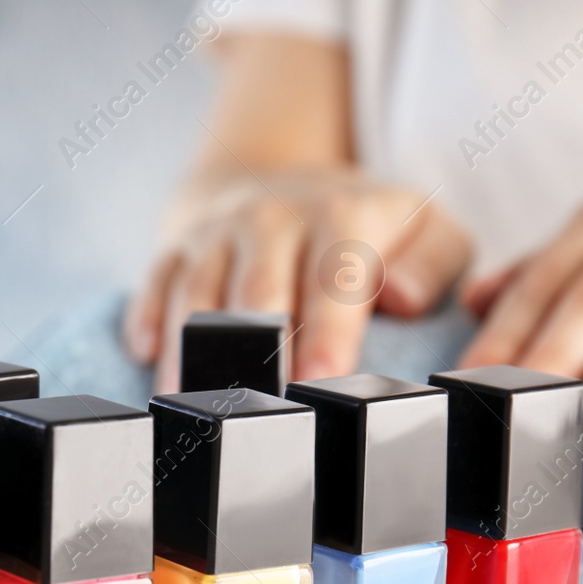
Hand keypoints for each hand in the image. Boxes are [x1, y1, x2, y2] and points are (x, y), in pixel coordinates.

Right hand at [124, 168, 471, 392]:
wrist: (278, 178)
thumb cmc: (361, 228)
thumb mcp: (422, 227)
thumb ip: (432, 262)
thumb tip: (405, 299)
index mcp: (342, 215)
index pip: (334, 278)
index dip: (327, 332)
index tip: (322, 380)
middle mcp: (272, 218)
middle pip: (258, 294)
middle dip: (260, 351)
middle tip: (261, 405)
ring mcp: (216, 234)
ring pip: (199, 295)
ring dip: (196, 351)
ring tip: (198, 401)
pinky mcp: (173, 251)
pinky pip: (154, 286)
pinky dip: (149, 320)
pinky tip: (149, 356)